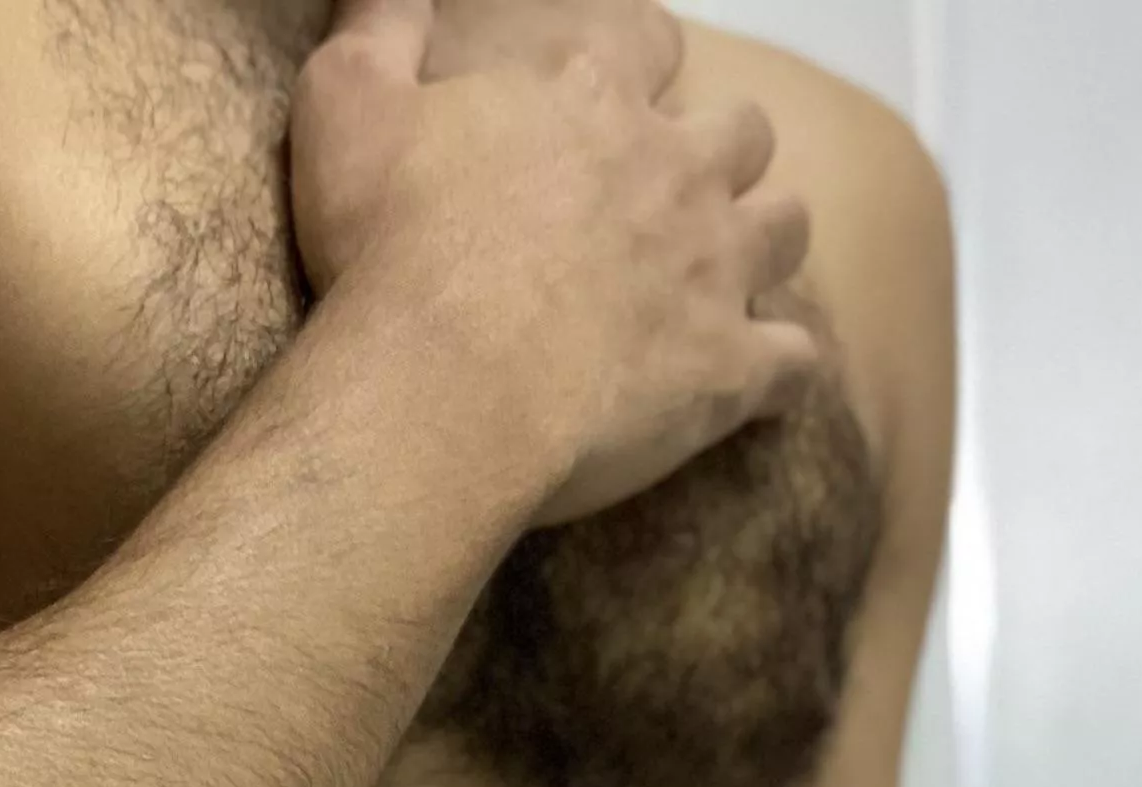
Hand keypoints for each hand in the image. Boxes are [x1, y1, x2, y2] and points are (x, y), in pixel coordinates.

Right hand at [286, 0, 816, 529]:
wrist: (439, 393)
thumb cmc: (389, 253)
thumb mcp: (347, 106)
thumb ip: (380, 25)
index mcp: (591, 96)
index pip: (649, 46)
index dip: (639, 69)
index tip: (616, 100)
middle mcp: (672, 167)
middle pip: (741, 131)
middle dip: (719, 156)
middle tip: (673, 200)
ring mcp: (712, 270)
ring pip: (788, 228)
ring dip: (765, 243)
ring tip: (729, 278)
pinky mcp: (728, 371)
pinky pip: (794, 362)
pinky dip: (782, 368)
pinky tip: (758, 381)